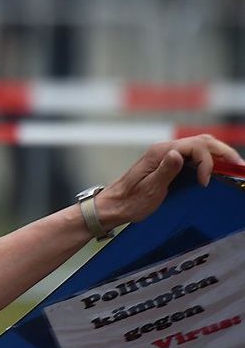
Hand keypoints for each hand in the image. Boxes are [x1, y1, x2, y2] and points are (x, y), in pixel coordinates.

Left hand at [95, 134, 244, 230]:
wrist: (113, 205)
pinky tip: (217, 168)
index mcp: (160, 153)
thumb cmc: (129, 201)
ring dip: (218, 154)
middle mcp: (164, 150)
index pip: (195, 147)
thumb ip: (165, 171)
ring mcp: (166, 156)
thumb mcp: (149, 190)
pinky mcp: (168, 164)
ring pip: (199, 146)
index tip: (205, 183)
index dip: (207, 163)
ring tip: (234, 166)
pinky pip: (193, 155)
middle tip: (239, 167)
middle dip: (223, 152)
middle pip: (202, 141)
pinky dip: (209, 159)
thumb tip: (179, 154)